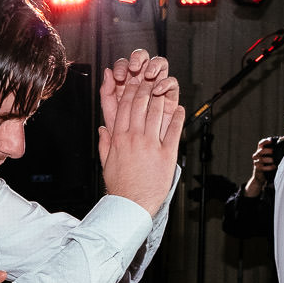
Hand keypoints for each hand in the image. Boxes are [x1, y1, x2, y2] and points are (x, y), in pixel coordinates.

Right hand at [97, 51, 184, 215]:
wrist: (131, 205)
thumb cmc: (120, 187)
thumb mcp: (106, 163)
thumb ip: (105, 143)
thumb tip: (103, 129)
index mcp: (119, 139)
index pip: (124, 108)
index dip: (130, 92)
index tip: (134, 82)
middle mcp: (135, 138)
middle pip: (140, 105)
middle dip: (145, 88)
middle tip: (150, 77)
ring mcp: (151, 145)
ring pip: (156, 114)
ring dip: (161, 98)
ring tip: (165, 88)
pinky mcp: (166, 154)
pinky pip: (173, 131)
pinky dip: (177, 118)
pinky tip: (180, 109)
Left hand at [99, 49, 180, 138]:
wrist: (138, 152)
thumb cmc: (123, 133)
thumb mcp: (112, 113)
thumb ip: (107, 93)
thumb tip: (106, 72)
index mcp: (125, 82)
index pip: (123, 65)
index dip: (121, 67)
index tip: (117, 74)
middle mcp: (142, 80)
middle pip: (142, 59)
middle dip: (138, 59)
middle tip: (134, 68)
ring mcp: (157, 85)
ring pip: (159, 65)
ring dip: (154, 66)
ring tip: (148, 75)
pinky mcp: (170, 96)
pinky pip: (171, 83)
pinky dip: (166, 83)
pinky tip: (159, 89)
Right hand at [243, 138, 277, 197]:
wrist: (261, 177)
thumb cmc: (269, 165)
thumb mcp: (272, 156)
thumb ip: (276, 150)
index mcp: (260, 150)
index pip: (261, 143)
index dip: (265, 141)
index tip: (272, 141)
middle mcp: (257, 155)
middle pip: (260, 151)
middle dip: (267, 150)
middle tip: (273, 151)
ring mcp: (256, 162)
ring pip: (260, 159)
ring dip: (267, 159)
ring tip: (273, 160)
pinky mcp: (257, 169)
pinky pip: (262, 167)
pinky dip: (268, 167)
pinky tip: (274, 166)